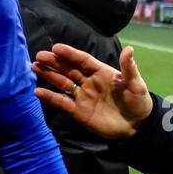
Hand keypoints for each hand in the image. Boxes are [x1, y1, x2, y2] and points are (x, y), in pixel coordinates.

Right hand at [32, 44, 151, 138]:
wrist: (137, 125)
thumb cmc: (138, 101)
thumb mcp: (136, 84)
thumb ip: (129, 68)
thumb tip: (130, 49)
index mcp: (101, 72)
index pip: (82, 60)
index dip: (70, 54)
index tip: (56, 48)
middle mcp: (89, 82)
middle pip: (69, 69)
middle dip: (54, 62)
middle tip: (39, 55)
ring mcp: (83, 96)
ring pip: (63, 83)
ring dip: (49, 75)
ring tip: (35, 67)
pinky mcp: (79, 111)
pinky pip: (62, 102)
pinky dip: (50, 97)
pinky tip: (38, 91)